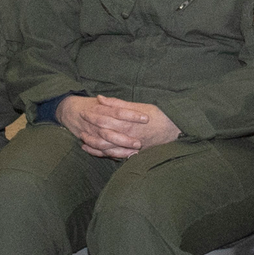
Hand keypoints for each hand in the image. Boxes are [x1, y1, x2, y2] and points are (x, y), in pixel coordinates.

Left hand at [60, 94, 179, 159]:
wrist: (175, 131)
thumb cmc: (159, 117)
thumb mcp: (139, 106)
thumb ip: (118, 104)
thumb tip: (100, 98)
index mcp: (127, 123)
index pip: (104, 119)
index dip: (92, 115)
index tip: (84, 111)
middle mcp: (126, 136)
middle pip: (102, 133)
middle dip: (89, 128)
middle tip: (79, 122)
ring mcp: (128, 147)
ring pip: (104, 147)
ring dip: (92, 142)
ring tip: (82, 137)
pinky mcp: (130, 154)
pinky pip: (112, 156)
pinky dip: (100, 153)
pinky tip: (91, 150)